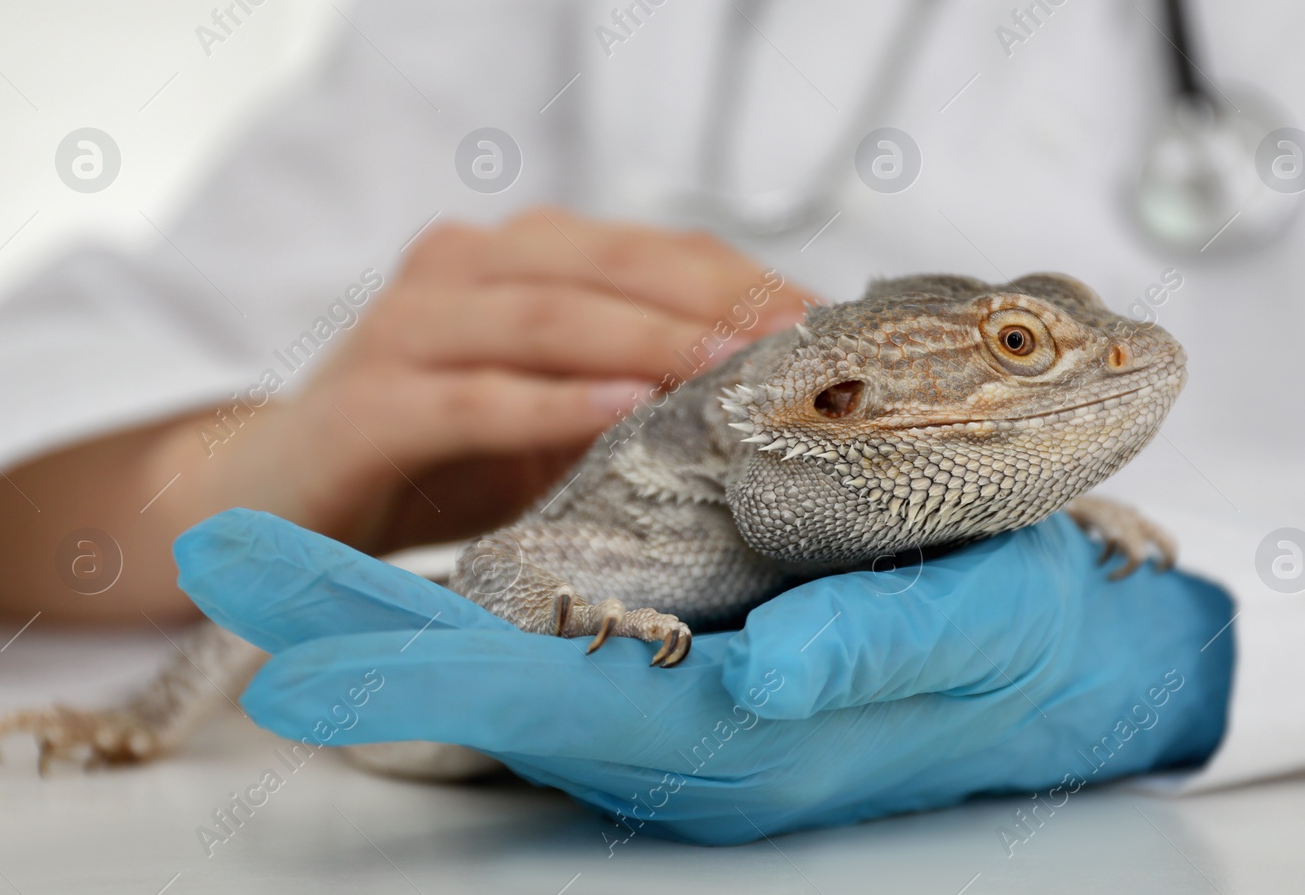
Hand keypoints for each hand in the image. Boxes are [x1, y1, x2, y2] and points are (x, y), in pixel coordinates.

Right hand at [0, 208, 810, 620]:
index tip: (827, 325)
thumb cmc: (435, 455)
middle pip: (610, 267)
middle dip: (715, 302)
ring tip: (735, 367)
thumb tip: (770, 402)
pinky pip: (474, 397)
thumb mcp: (551, 416)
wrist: (274, 498)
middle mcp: (459, 267)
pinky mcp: (365, 402)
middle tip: (801, 344)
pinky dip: (552, 405)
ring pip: (548, 318)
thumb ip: (633, 392)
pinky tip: (627, 411)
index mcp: (514, 255)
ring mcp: (404, 327)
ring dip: (651, 342)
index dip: (742, 279)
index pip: (651, 250)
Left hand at [175, 509, 1235, 844]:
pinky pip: (569, 632)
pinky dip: (489, 606)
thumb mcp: (978, 636)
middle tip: (240, 583)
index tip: (303, 659)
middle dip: (372, 640)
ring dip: (411, 621)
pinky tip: (432, 574)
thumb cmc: (1026, 645)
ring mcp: (684, 692)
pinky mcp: (697, 655)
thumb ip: (869, 658)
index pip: (553, 703)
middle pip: (499, 687)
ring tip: (291, 574)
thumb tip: (764, 678)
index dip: (428, 680)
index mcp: (742, 731)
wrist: (1064, 660)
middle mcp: (689, 726)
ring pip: (520, 659)